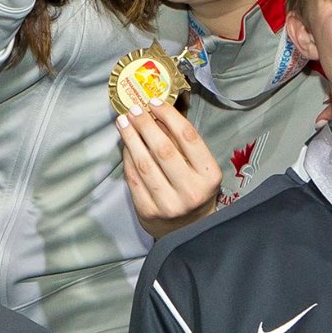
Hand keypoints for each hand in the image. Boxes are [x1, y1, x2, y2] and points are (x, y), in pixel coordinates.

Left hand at [117, 101, 221, 237]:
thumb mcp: (199, 168)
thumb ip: (182, 142)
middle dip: (145, 125)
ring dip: (130, 138)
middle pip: (163, 150)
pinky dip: (127, 158)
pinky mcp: (148, 212)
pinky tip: (124, 144)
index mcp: (209, 176)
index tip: (154, 102)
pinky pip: (133, 178)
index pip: (188, 138)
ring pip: (144, 164)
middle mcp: (191, 191)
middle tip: (134, 109)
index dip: (169, 116)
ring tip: (123, 122)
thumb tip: (157, 112)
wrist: (187, 230)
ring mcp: (168, 204)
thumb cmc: (194, 190)